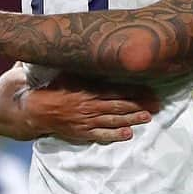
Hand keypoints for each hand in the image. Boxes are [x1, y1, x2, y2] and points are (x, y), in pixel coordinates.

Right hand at [24, 74, 160, 144]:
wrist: (35, 109)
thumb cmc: (55, 88)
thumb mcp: (71, 74)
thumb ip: (88, 70)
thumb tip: (104, 58)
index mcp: (90, 90)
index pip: (118, 90)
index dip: (136, 91)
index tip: (151, 91)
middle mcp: (91, 106)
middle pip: (120, 106)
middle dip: (140, 105)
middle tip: (157, 105)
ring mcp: (87, 121)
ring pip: (114, 120)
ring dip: (132, 119)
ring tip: (148, 118)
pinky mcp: (82, 133)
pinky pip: (101, 135)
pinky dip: (115, 135)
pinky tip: (128, 134)